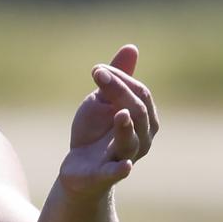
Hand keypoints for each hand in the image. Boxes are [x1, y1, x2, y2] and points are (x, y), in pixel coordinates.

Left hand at [59, 44, 159, 199]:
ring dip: (126, 128)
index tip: (97, 70)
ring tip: (120, 114)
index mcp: (144, 119)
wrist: (78, 167)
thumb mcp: (103, 101)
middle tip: (99, 76)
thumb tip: (131, 47)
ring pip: (131, 142)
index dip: (121, 79)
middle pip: (137, 112)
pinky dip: (120, 169)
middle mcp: (142, 139)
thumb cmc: (95, 132)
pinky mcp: (105, 175)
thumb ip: (118, 79)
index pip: (140, 94)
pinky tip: (125, 166)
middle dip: (120, 92)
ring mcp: (125, 157)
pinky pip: (117, 172)